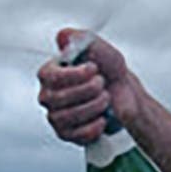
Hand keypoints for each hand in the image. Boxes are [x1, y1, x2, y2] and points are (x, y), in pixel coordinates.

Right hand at [37, 30, 141, 145]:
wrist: (123, 93)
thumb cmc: (108, 70)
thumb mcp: (98, 47)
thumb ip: (80, 39)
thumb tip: (63, 37)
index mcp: (49, 73)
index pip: (51, 77)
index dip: (76, 75)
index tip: (94, 69)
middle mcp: (47, 95)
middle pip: (59, 98)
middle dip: (89, 90)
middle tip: (102, 84)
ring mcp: (55, 116)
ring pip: (68, 116)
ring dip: (94, 106)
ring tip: (105, 98)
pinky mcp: (67, 134)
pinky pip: (77, 134)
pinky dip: (95, 126)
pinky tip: (102, 117)